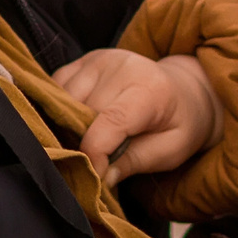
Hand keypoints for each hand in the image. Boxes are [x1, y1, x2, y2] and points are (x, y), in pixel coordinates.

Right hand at [49, 48, 223, 185]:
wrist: (181, 91)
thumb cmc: (178, 124)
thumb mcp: (170, 151)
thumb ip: (135, 162)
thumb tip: (101, 178)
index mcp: (150, 89)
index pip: (111, 121)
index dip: (96, 154)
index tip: (94, 178)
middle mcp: (122, 66)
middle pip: (84, 113)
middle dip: (83, 144)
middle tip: (93, 164)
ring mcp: (100, 59)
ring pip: (63, 100)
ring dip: (68, 126)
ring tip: (87, 143)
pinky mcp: (84, 60)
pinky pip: (56, 87)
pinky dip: (60, 108)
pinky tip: (78, 122)